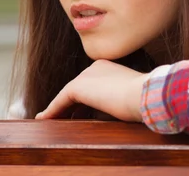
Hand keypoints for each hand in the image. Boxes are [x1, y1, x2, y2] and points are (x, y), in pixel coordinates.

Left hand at [35, 59, 149, 121]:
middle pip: (77, 89)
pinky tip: (43, 119)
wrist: (145, 95)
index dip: (83, 101)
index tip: (78, 115)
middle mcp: (93, 67)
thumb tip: (105, 112)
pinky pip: (60, 101)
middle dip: (69, 105)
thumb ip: (114, 100)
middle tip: (61, 119)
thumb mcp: (127, 97)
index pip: (90, 85)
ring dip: (58, 109)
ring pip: (67, 96)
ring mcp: (85, 76)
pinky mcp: (77, 87)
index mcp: (107, 67)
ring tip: (49, 120)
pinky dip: (52, 111)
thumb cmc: (143, 99)